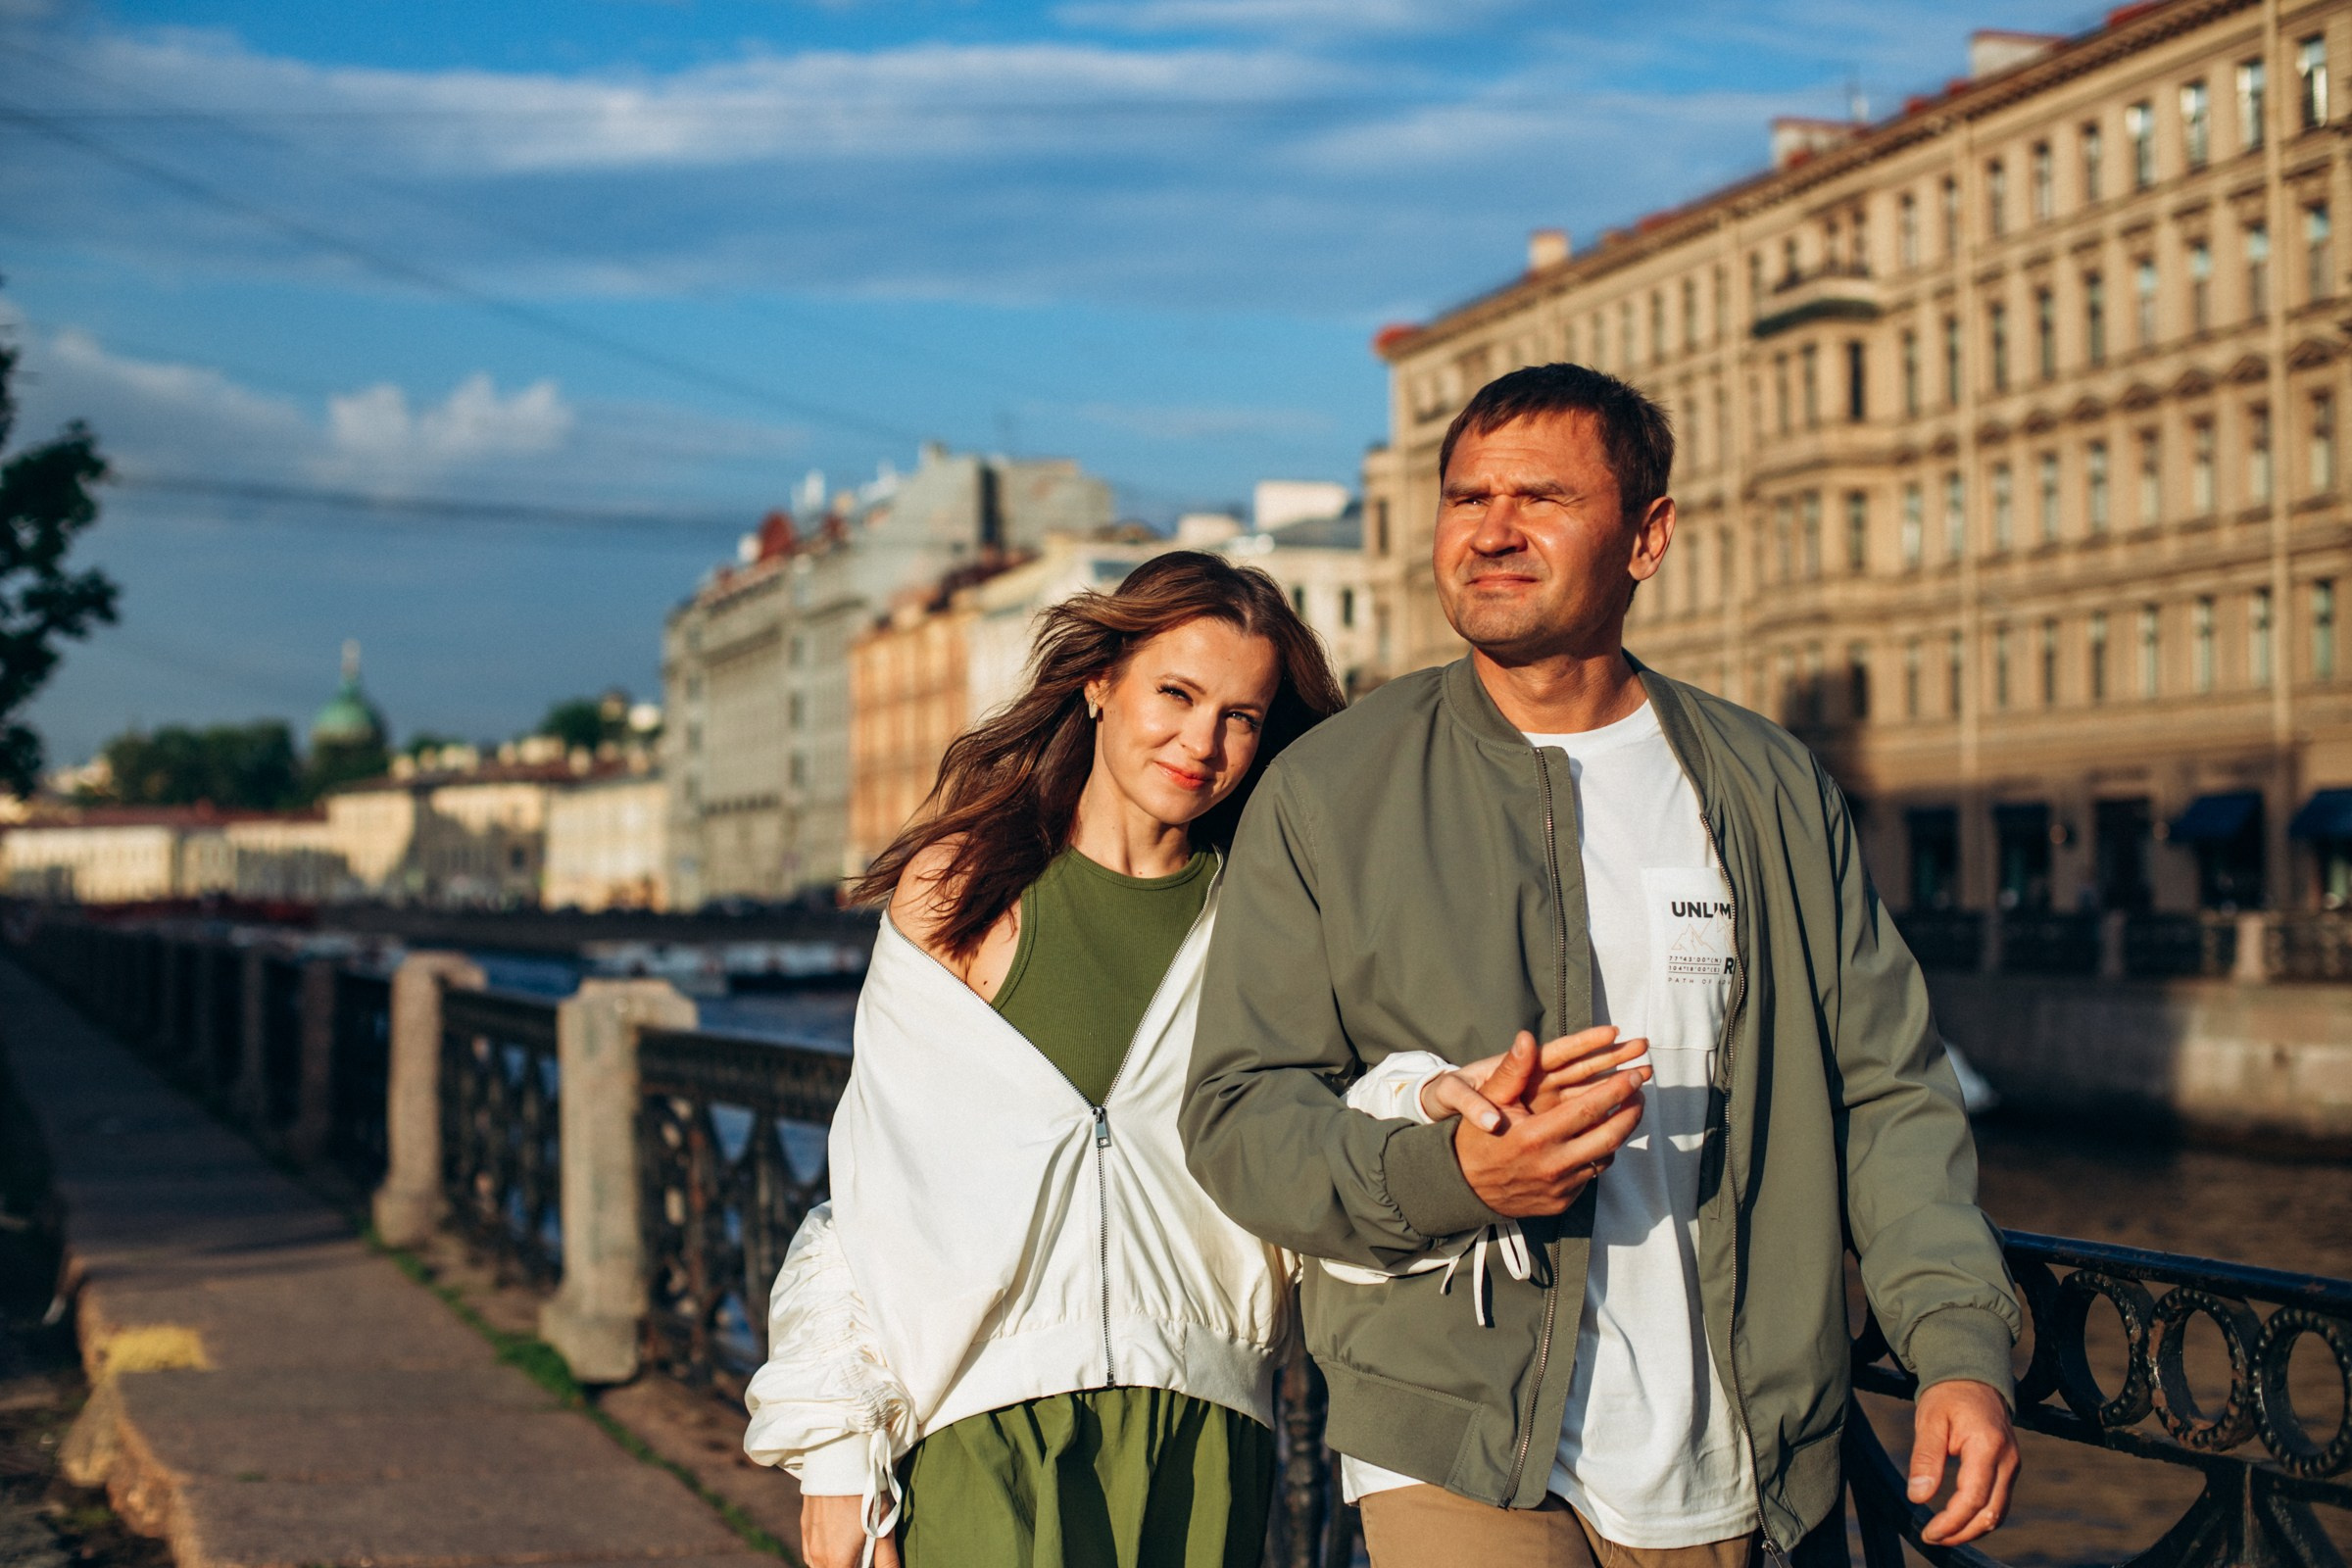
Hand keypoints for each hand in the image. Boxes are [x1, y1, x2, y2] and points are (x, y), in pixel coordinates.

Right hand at [801, 1494, 898, 1567]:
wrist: (837, 1460)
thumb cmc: (864, 1493)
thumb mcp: (881, 1525)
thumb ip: (886, 1558)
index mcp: (837, 1560)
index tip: (868, 1562)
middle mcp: (817, 1557)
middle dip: (849, 1566)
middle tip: (864, 1555)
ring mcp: (808, 1542)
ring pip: (820, 1566)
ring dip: (836, 1562)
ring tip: (853, 1547)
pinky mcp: (804, 1528)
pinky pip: (812, 1554)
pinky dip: (825, 1554)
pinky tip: (839, 1539)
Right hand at [1451, 1031, 1647, 1217]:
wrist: (1464, 1187)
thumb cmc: (1477, 1137)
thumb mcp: (1491, 1100)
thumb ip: (1513, 1070)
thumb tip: (1526, 1038)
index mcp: (1536, 1135)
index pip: (1590, 1109)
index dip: (1616, 1090)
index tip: (1633, 1075)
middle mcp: (1552, 1164)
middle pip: (1609, 1135)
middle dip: (1631, 1110)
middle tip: (1641, 1090)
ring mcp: (1560, 1186)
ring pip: (1605, 1157)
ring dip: (1622, 1132)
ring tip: (1629, 1111)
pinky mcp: (1562, 1201)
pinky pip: (1591, 1175)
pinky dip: (1601, 1154)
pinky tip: (1602, 1138)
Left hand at [1909, 1379, 2017, 1545]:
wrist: (1974, 1377)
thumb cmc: (1949, 1395)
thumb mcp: (1929, 1420)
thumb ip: (1925, 1458)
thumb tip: (1918, 1497)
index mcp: (1988, 1446)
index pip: (1973, 1498)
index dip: (1951, 1522)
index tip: (1929, 1532)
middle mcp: (2008, 1460)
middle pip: (1990, 1513)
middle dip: (1961, 1532)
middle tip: (1931, 1538)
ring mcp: (2012, 1465)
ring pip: (1998, 1513)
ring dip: (1972, 1530)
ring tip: (1942, 1534)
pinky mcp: (2009, 1469)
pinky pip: (1999, 1502)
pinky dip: (1980, 1517)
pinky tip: (1958, 1521)